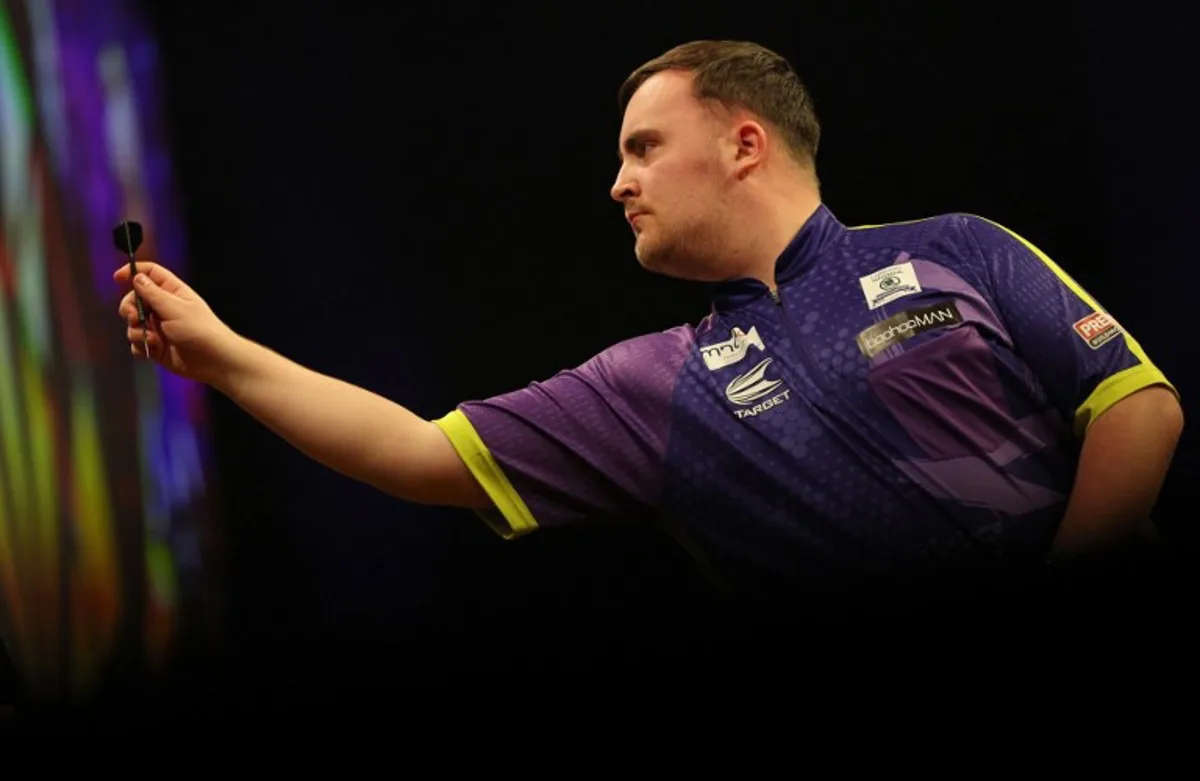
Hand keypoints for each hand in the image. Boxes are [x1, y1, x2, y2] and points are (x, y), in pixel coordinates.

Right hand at [114, 261, 238, 384]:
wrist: (212, 361)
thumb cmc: (200, 330)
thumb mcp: (174, 308)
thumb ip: (152, 293)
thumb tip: (137, 277)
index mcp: (172, 292)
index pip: (149, 274)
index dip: (133, 272)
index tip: (118, 277)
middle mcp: (163, 307)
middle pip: (133, 299)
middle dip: (129, 308)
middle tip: (136, 317)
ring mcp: (158, 327)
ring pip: (132, 323)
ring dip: (137, 331)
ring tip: (153, 339)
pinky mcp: (155, 345)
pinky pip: (136, 342)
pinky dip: (140, 346)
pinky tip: (153, 349)